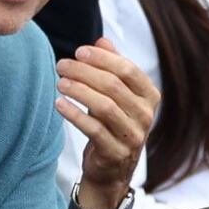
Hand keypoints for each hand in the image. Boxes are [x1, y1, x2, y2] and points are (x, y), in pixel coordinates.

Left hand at [55, 38, 159, 208]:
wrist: (112, 168)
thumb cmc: (112, 123)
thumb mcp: (116, 94)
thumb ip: (112, 67)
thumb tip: (102, 40)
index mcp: (149, 96)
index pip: (127, 70)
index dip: (102, 58)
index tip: (79, 51)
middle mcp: (146, 115)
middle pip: (113, 86)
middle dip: (84, 72)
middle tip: (61, 65)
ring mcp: (133, 136)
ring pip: (104, 106)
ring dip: (78, 91)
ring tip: (59, 82)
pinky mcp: (116, 153)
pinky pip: (94, 130)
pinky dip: (74, 114)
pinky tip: (59, 103)